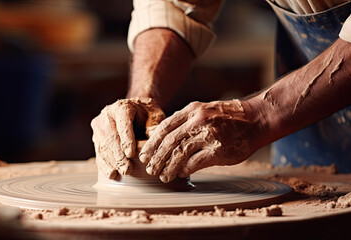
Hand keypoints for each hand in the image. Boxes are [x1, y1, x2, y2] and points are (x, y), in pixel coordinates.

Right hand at [91, 98, 164, 178]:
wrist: (135, 110)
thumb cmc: (147, 114)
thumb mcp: (155, 115)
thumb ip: (155, 126)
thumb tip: (154, 140)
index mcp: (122, 107)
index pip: (123, 123)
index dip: (126, 139)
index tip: (131, 154)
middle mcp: (107, 115)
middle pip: (111, 137)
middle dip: (118, 155)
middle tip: (127, 169)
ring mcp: (99, 127)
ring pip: (103, 146)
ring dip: (112, 162)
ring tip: (121, 173)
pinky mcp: (97, 137)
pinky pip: (99, 152)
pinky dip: (105, 164)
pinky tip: (111, 173)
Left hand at [139, 100, 259, 182]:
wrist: (256, 119)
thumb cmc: (228, 118)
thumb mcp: (203, 111)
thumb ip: (185, 122)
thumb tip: (163, 138)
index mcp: (192, 111)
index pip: (164, 127)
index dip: (152, 143)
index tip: (144, 154)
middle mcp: (198, 121)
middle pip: (169, 142)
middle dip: (156, 157)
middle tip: (149, 168)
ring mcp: (208, 135)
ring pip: (179, 153)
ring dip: (168, 167)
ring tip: (163, 176)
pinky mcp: (218, 150)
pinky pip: (195, 163)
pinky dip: (185, 169)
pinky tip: (180, 174)